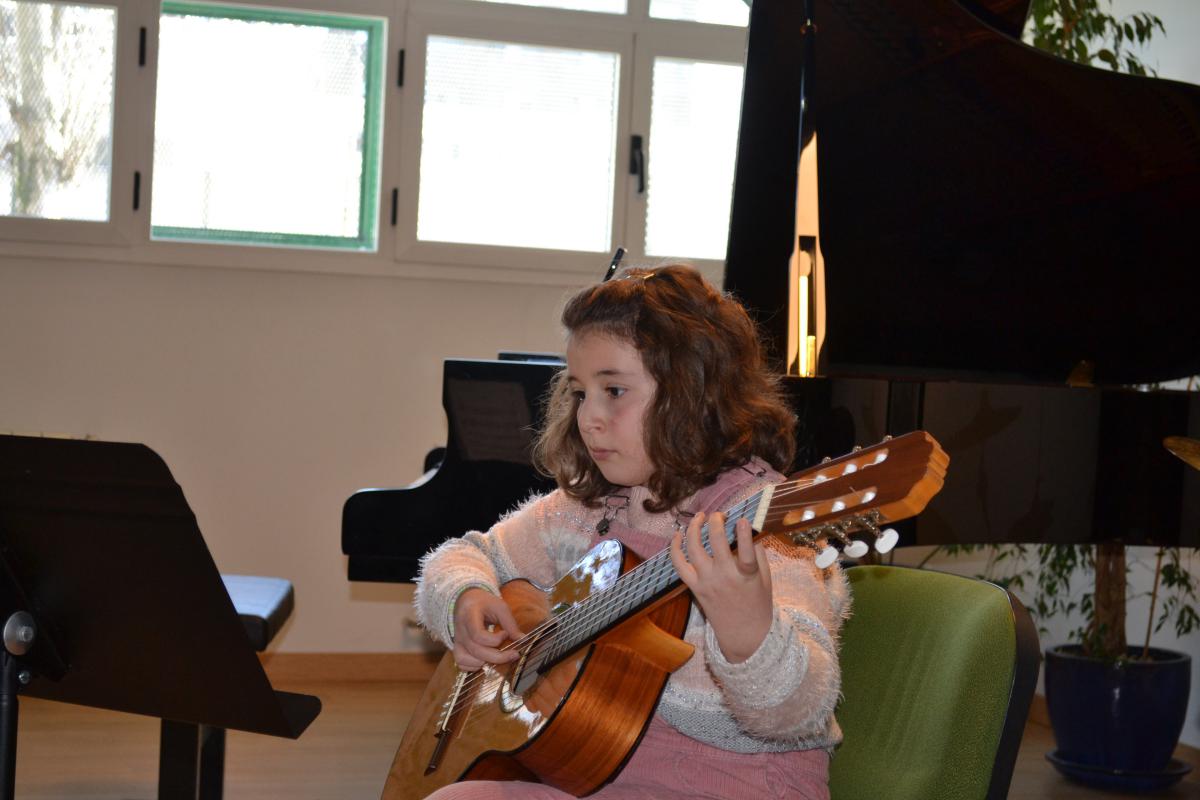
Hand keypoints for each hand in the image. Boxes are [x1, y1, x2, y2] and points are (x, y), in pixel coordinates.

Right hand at [451, 588, 524, 670]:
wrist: (466, 600)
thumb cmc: (485, 603)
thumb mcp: (500, 607)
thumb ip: (510, 624)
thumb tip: (523, 640)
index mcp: (469, 615)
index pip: (478, 635)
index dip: (495, 640)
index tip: (506, 634)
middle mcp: (460, 630)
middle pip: (475, 650)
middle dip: (497, 657)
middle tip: (513, 654)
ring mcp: (457, 640)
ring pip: (465, 660)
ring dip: (485, 663)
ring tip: (498, 656)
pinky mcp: (456, 647)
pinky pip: (461, 663)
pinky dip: (473, 667)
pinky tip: (486, 660)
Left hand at [670, 511, 772, 663]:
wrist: (744, 635)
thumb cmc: (758, 604)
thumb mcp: (766, 579)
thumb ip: (758, 555)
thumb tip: (749, 532)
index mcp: (747, 575)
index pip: (746, 552)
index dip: (744, 534)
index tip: (742, 519)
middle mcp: (725, 577)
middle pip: (716, 542)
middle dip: (716, 521)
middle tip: (719, 514)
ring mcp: (707, 582)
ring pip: (694, 548)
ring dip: (694, 527)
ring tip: (700, 517)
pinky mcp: (695, 588)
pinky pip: (679, 565)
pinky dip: (675, 547)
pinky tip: (678, 534)